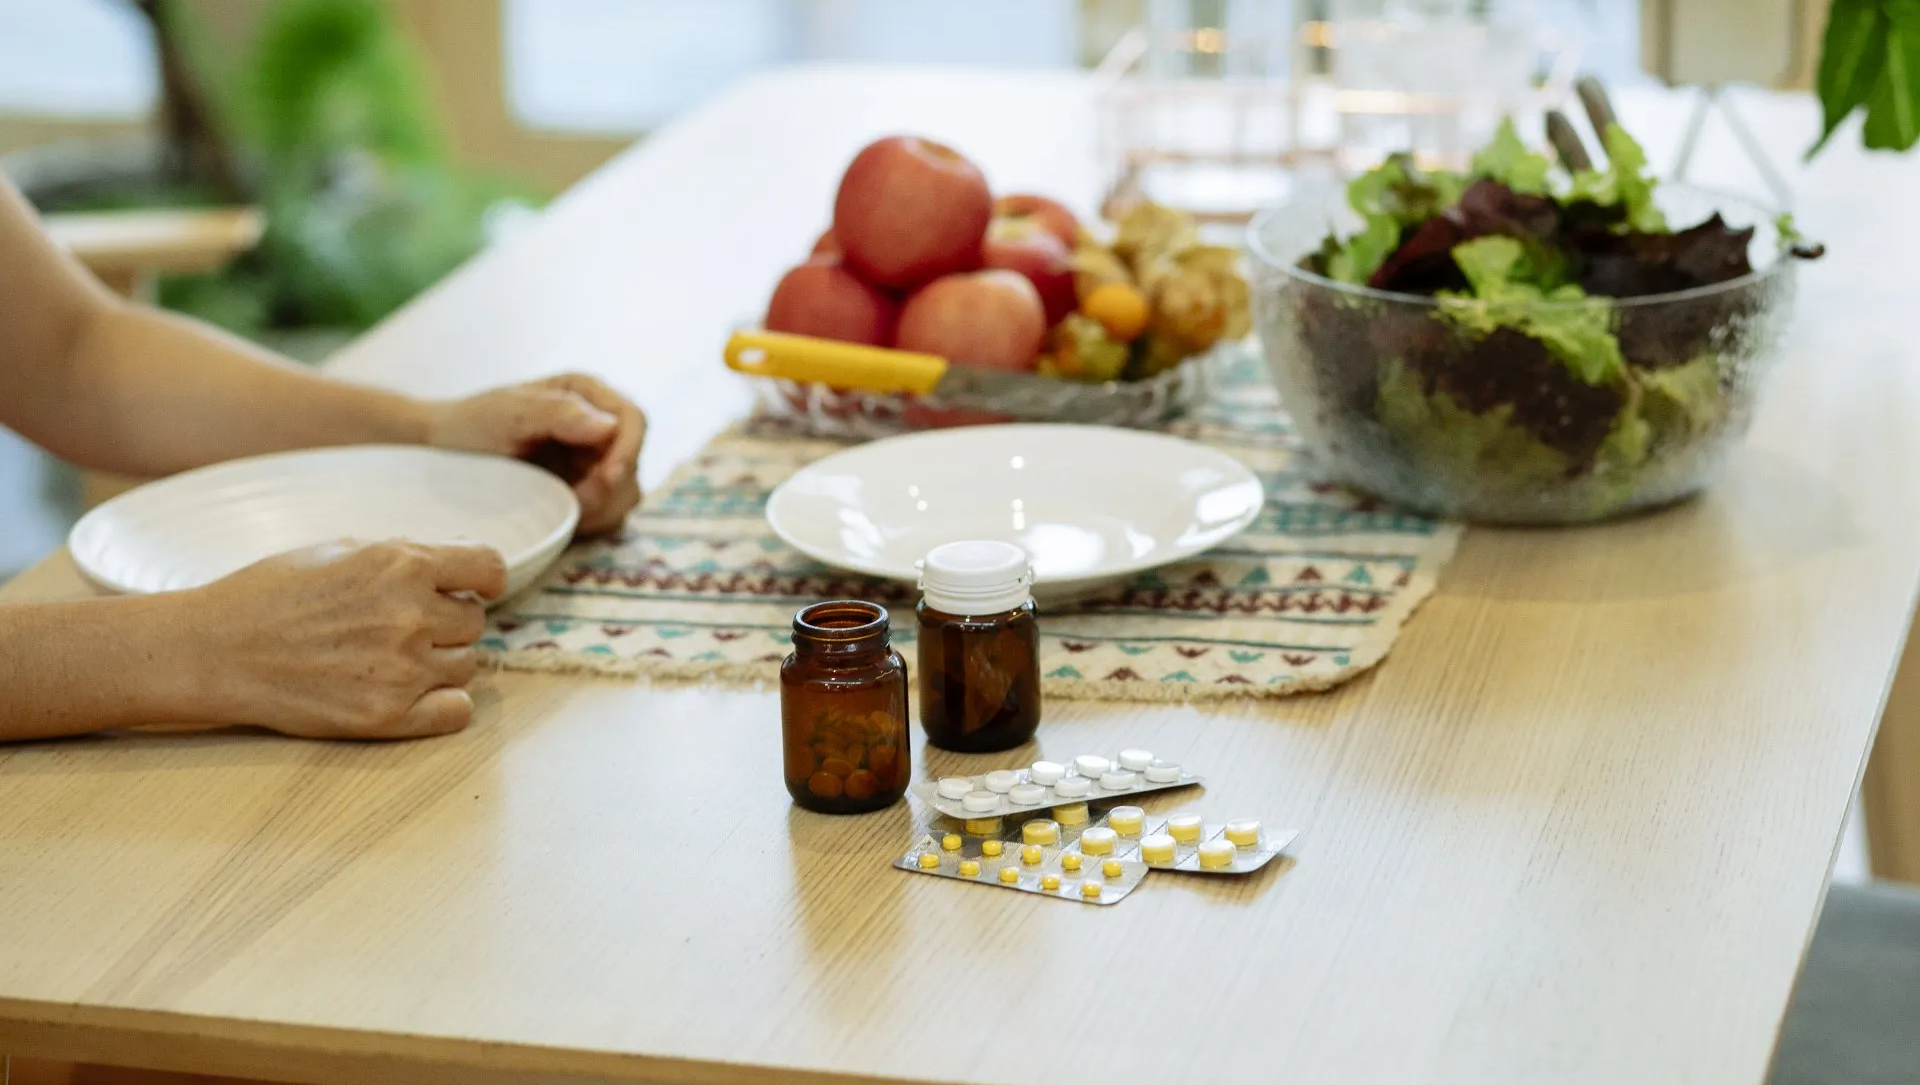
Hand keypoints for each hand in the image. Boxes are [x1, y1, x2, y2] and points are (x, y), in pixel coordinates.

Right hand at [187, 541, 506, 739]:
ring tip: (392, 658)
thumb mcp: (341, 550)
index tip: (475, 588)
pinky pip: (457, 711)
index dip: (484, 579)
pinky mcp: (388, 717)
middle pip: (474, 621)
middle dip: (447, 621)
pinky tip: (415, 692)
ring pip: (466, 664)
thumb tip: (458, 566)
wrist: (214, 650)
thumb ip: (404, 557)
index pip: (489, 568)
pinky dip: (445, 703)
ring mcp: (402, 670)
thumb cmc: (271, 594)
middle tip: (403, 626)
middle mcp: (411, 616)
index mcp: (401, 564)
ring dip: (441, 661)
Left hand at [426, 374, 645, 533]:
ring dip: (600, 508)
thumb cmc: (469, 424)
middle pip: (633, 461)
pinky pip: (608, 512)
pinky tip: (561, 515)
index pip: (632, 420)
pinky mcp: (584, 489)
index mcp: (585, 393)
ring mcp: (593, 459)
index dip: (627, 451)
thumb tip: (609, 426)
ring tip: (559, 507)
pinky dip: (591, 520)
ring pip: (626, 492)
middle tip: (571, 502)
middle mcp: (597, 424)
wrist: (441, 453)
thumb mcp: (508, 414)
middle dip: (608, 488)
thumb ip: (558, 414)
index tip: (606, 479)